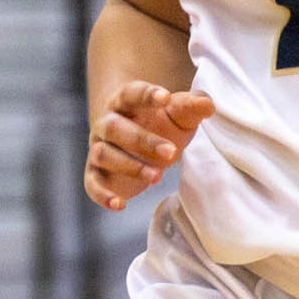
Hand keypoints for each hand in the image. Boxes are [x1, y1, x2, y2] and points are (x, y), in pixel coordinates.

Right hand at [87, 80, 212, 209]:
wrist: (139, 145)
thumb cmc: (160, 125)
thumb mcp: (179, 115)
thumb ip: (191, 106)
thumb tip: (207, 104)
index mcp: (125, 102)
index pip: (131, 93)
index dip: (146, 95)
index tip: (166, 98)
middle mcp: (106, 124)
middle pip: (114, 127)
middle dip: (142, 140)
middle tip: (171, 153)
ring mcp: (99, 149)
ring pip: (104, 154)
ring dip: (129, 166)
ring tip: (158, 177)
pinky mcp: (96, 174)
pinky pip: (91, 184)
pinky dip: (103, 195)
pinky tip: (120, 205)